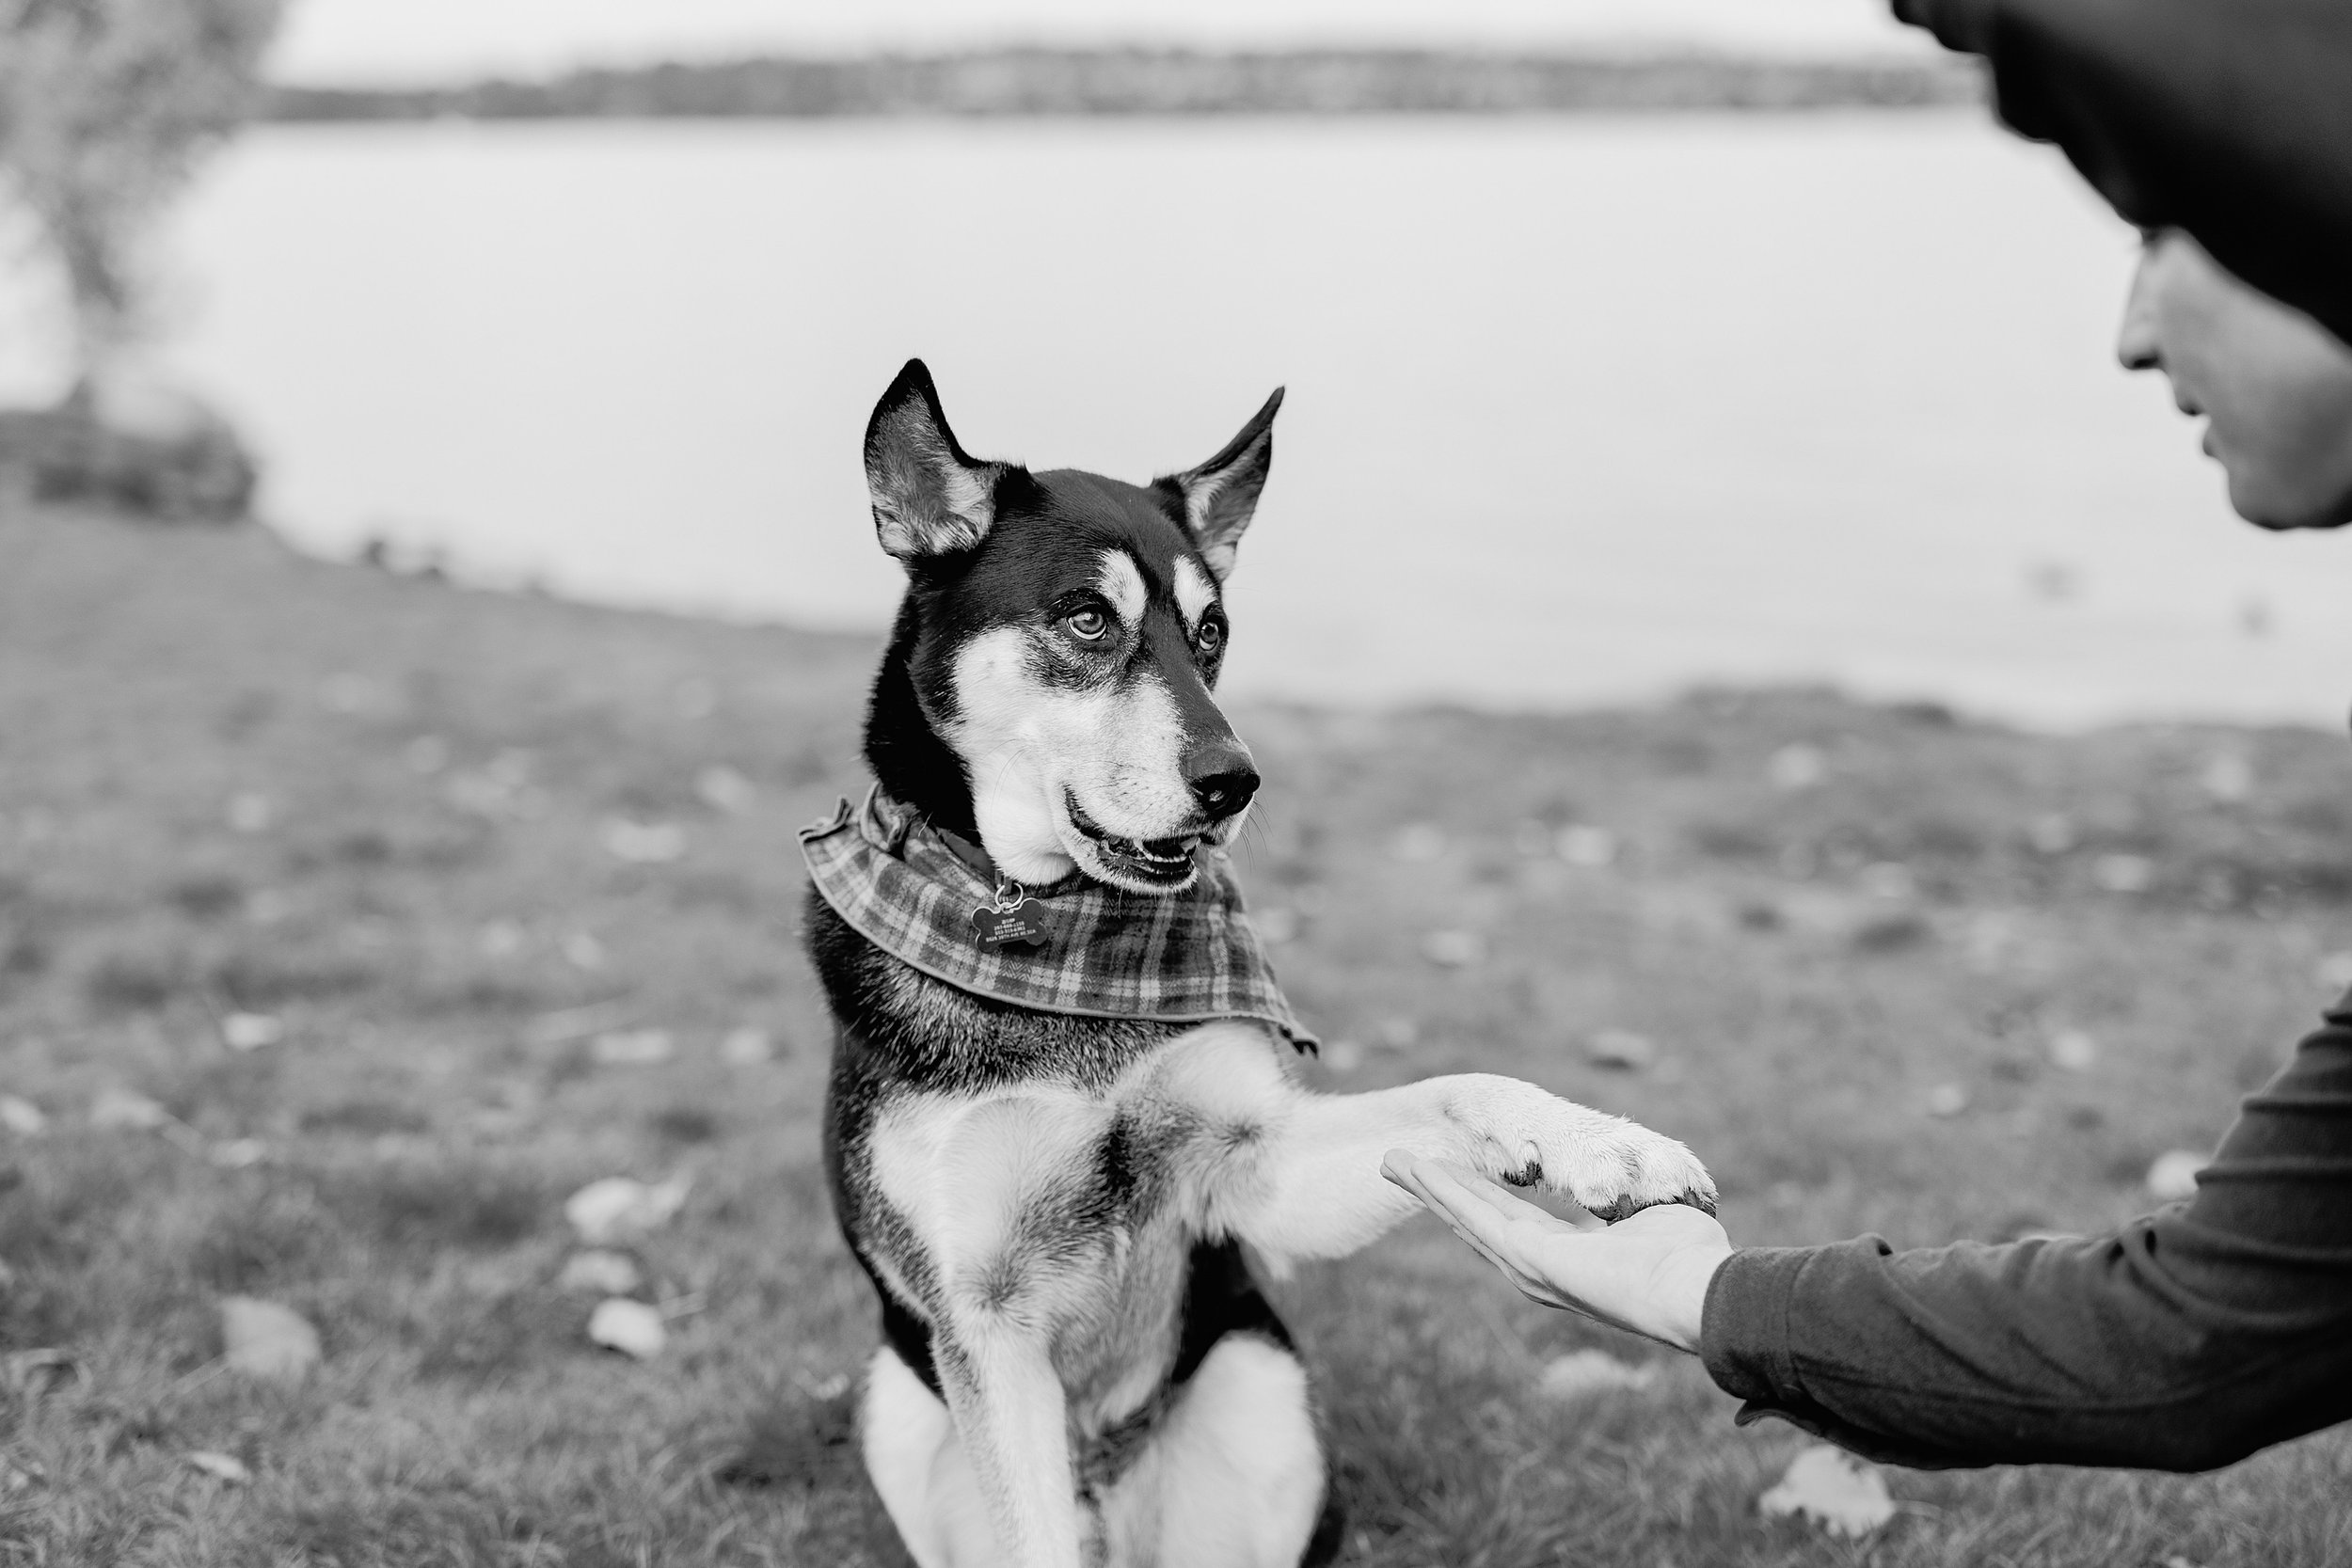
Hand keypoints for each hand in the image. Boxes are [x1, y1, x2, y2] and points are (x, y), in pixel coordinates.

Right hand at [1382, 1149, 1733, 1353]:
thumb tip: (1621, 1172)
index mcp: (1570, 1256)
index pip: (1513, 1219)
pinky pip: (1478, 1218)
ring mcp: (1532, 1269)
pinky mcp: (1532, 1261)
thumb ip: (1621, 1196)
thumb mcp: (1648, 1210)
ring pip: (1467, 1218)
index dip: (1480, 1192)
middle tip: (1401, 1164)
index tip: (1453, 1171)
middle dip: (1439, 1190)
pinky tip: (1419, 1171)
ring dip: (1429, 1188)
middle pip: (1476, 1220)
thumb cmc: (1688, 1258)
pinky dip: (1444, 1192)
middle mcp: (1542, 1268)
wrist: (1697, 1290)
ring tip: (1393, 1163)